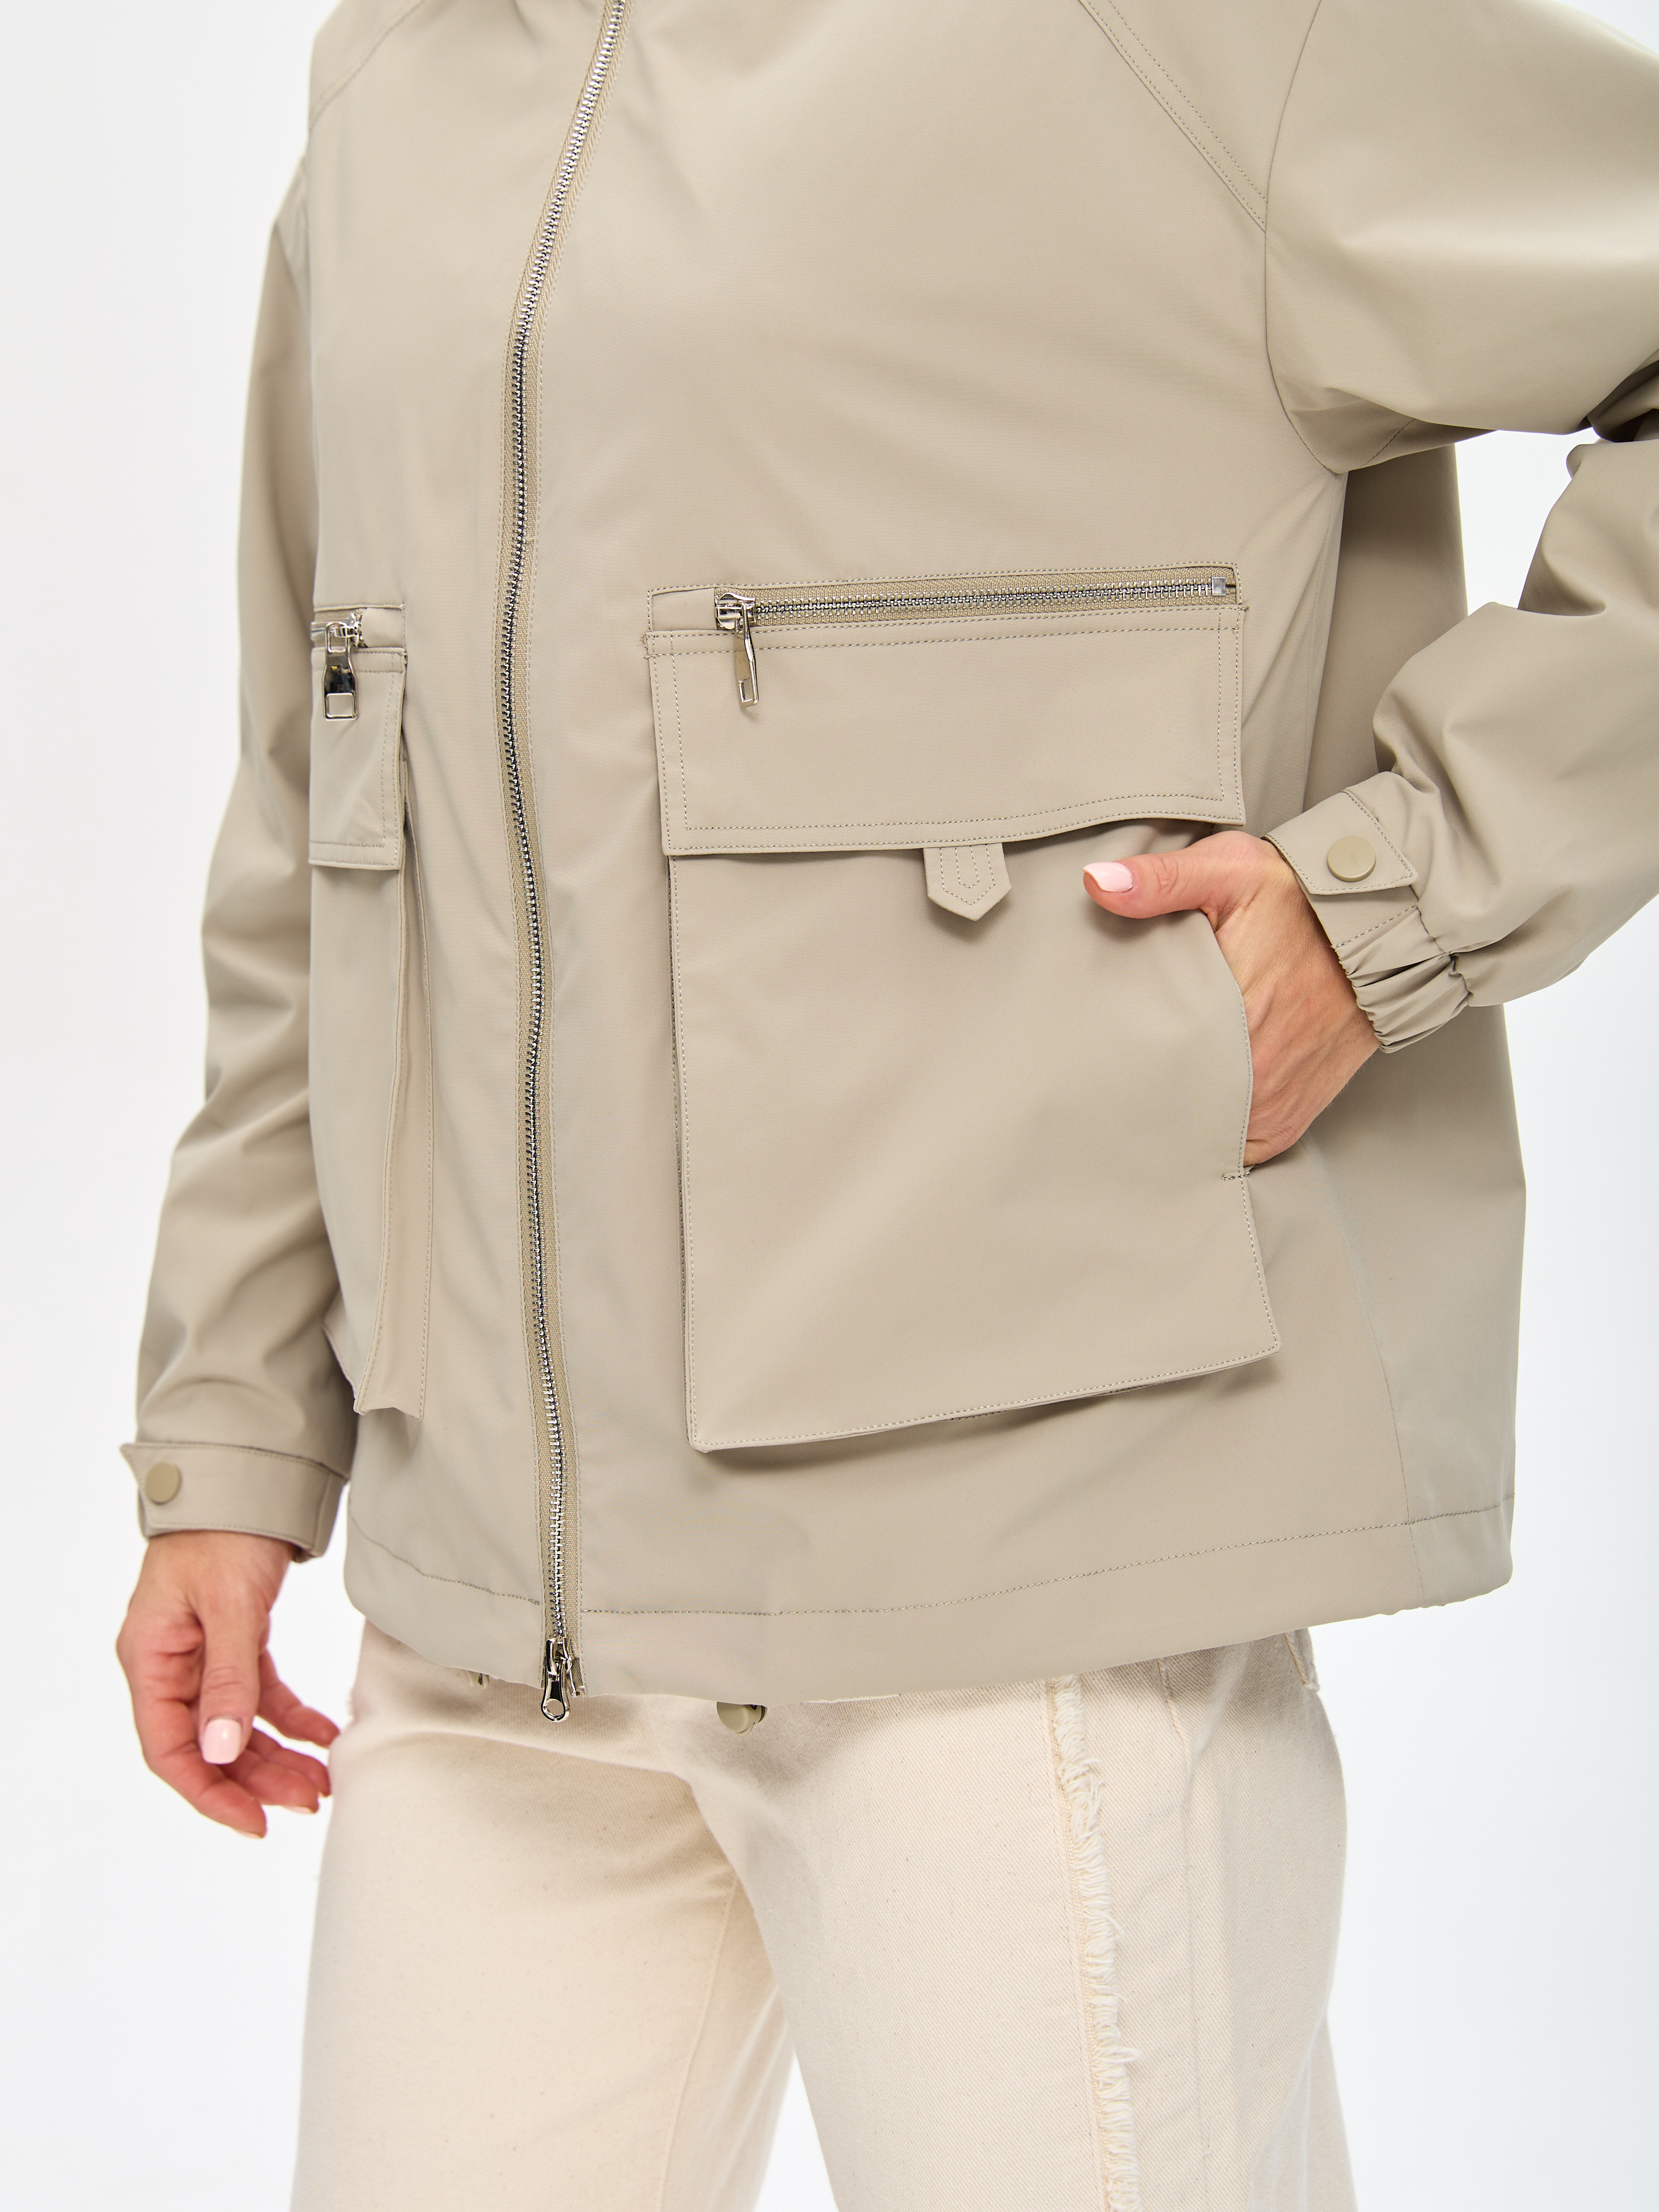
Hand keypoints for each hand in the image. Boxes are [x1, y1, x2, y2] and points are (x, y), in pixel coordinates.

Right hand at [116, 1530, 337, 1837]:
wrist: (245, 1475)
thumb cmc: (223, 1532)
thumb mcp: (229, 1606)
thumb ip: (227, 1679)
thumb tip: (220, 1751)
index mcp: (150, 1659)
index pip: (169, 1749)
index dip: (209, 1792)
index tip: (254, 1822)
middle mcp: (170, 1663)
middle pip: (209, 1743)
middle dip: (256, 1777)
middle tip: (307, 1800)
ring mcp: (202, 1653)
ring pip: (237, 1723)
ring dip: (277, 1754)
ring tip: (321, 1780)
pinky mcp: (236, 1638)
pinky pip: (259, 1693)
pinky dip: (290, 1716)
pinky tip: (322, 1735)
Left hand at [1084, 831, 1377, 1164]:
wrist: (1379, 927)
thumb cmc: (1301, 899)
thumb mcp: (1231, 870)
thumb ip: (1163, 879)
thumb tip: (1098, 883)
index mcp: (1228, 1018)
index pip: (1148, 1066)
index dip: (1115, 1065)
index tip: (1090, 1058)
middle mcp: (1254, 1075)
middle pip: (1170, 1109)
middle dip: (1138, 1096)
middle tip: (1108, 1078)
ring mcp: (1272, 1106)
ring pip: (1200, 1136)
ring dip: (1175, 1121)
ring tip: (1144, 1097)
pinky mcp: (1289, 1120)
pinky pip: (1238, 1149)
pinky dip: (1214, 1138)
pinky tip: (1188, 1116)